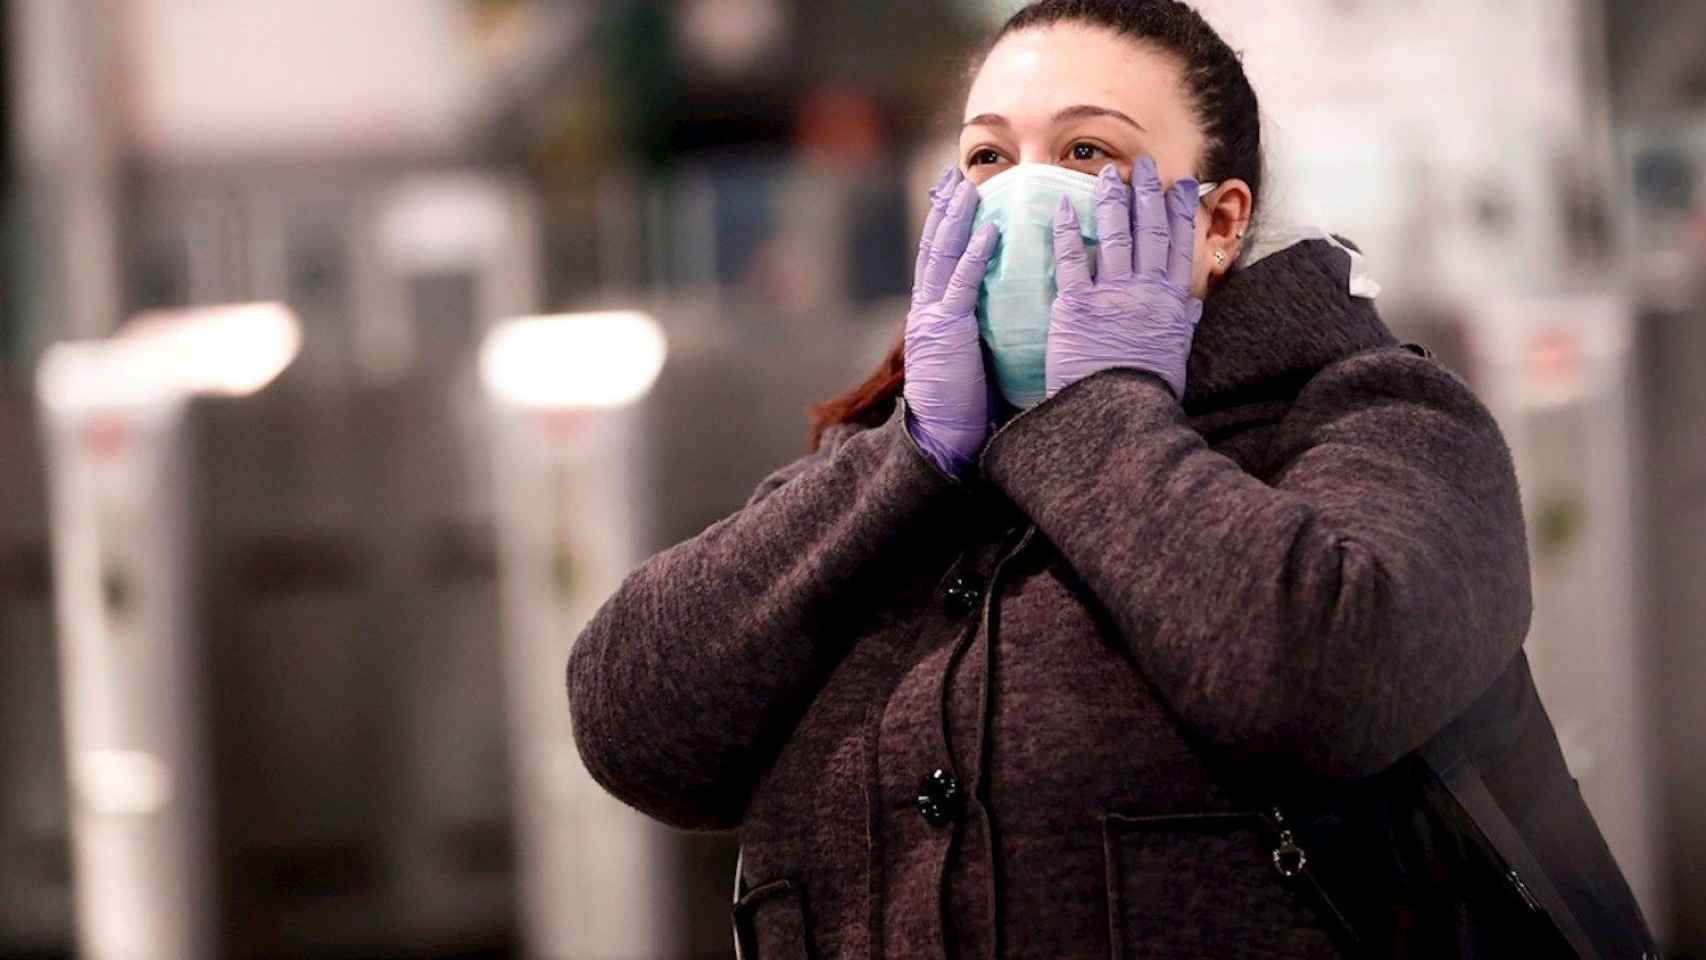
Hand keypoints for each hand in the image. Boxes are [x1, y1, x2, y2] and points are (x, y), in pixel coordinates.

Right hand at [904, 167, 998, 477]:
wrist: (942, 441)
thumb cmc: (966, 407)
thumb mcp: (972, 358)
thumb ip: (982, 329)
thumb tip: (1011, 309)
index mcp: (934, 315)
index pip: (939, 259)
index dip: (947, 224)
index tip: (957, 194)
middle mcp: (927, 309)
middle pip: (935, 245)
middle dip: (945, 208)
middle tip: (956, 175)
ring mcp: (933, 318)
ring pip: (942, 255)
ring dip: (957, 218)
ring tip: (969, 186)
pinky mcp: (946, 332)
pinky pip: (960, 285)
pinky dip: (973, 255)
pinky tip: (989, 231)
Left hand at [1046, 157, 1201, 400]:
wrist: (1114, 414)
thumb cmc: (1145, 391)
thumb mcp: (1174, 355)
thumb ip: (1181, 324)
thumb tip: (1193, 305)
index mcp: (1171, 302)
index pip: (1179, 245)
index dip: (1182, 210)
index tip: (1183, 185)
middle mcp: (1145, 290)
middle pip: (1150, 230)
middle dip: (1148, 193)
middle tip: (1144, 166)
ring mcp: (1111, 294)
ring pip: (1115, 235)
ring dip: (1112, 201)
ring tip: (1107, 173)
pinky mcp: (1076, 305)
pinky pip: (1072, 260)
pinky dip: (1070, 231)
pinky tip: (1066, 206)